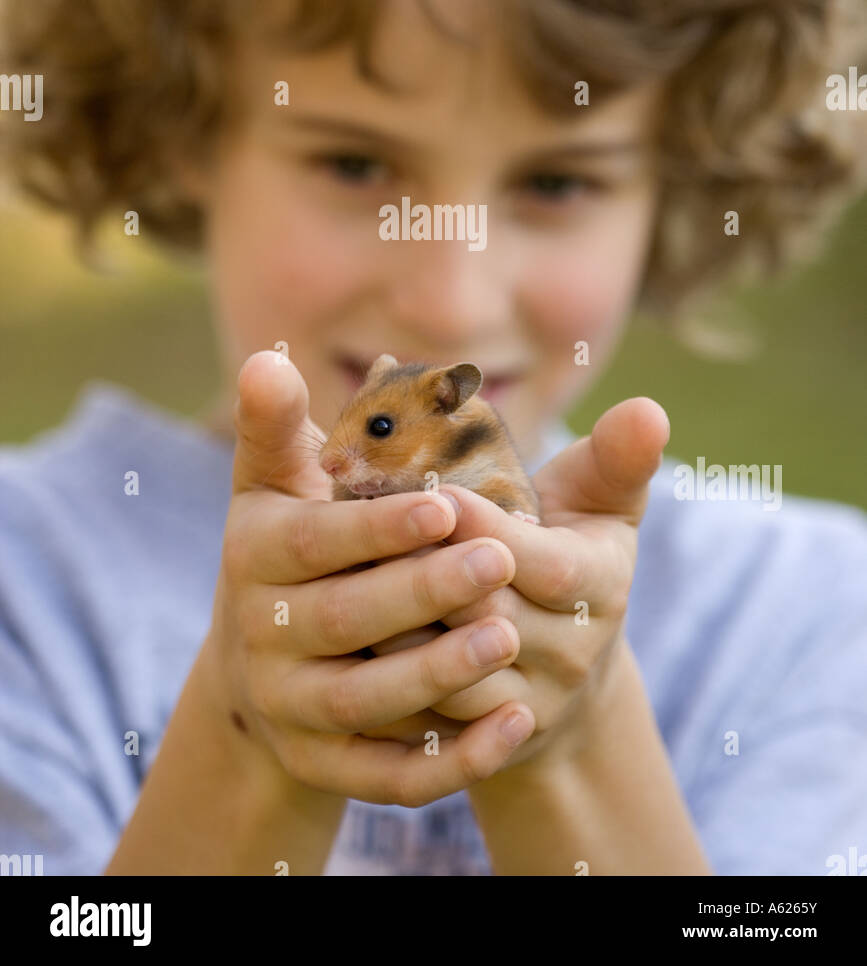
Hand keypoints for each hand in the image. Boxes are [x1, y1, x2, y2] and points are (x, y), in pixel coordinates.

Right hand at [203, 349, 536, 807]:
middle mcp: (259, 634)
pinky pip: (388, 776)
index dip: (379, 527)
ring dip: (437, 672)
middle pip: (343, 618)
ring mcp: (289, 707)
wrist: (268, 661)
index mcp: (253, 551)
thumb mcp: (279, 483)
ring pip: (364, 701)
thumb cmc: (296, 543)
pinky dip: (451, 761)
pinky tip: (515, 727)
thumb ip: (283, 424)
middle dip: (422, 591)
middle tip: (496, 563)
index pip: (315, 540)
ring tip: (508, 637)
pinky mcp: (323, 766)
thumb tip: (267, 362)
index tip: (448, 504)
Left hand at [360, 397, 669, 773]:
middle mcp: (573, 654)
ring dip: (392, 629)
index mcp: (600, 585)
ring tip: (343, 580)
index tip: (430, 490)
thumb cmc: (568, 551)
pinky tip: (347, 640)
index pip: (538, 561)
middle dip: (422, 573)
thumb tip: (648, 409)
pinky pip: (426, 720)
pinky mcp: (486, 745)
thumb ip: (614, 457)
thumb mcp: (598, 504)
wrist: (563, 671)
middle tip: (360, 530)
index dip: (481, 527)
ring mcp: (530, 705)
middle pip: (483, 615)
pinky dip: (384, 680)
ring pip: (447, 673)